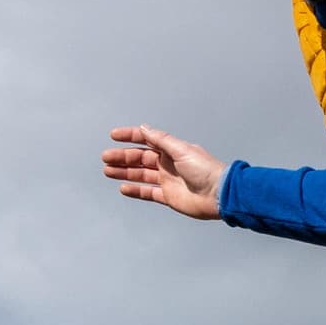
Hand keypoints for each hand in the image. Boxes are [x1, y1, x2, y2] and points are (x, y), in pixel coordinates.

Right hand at [101, 124, 226, 219]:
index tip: (114, 135)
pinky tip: (123, 187)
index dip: (130, 136)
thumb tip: (144, 128)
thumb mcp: (181, 150)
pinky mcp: (169, 196)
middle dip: (122, 157)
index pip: (146, 140)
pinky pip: (148, 192)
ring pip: (140, 175)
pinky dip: (135, 190)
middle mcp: (168, 164)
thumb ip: (161, 140)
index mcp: (172, 150)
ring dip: (124, 172)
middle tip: (106, 157)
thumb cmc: (206, 170)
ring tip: (108, 171)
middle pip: (140, 158)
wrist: (219, 195)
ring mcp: (167, 180)